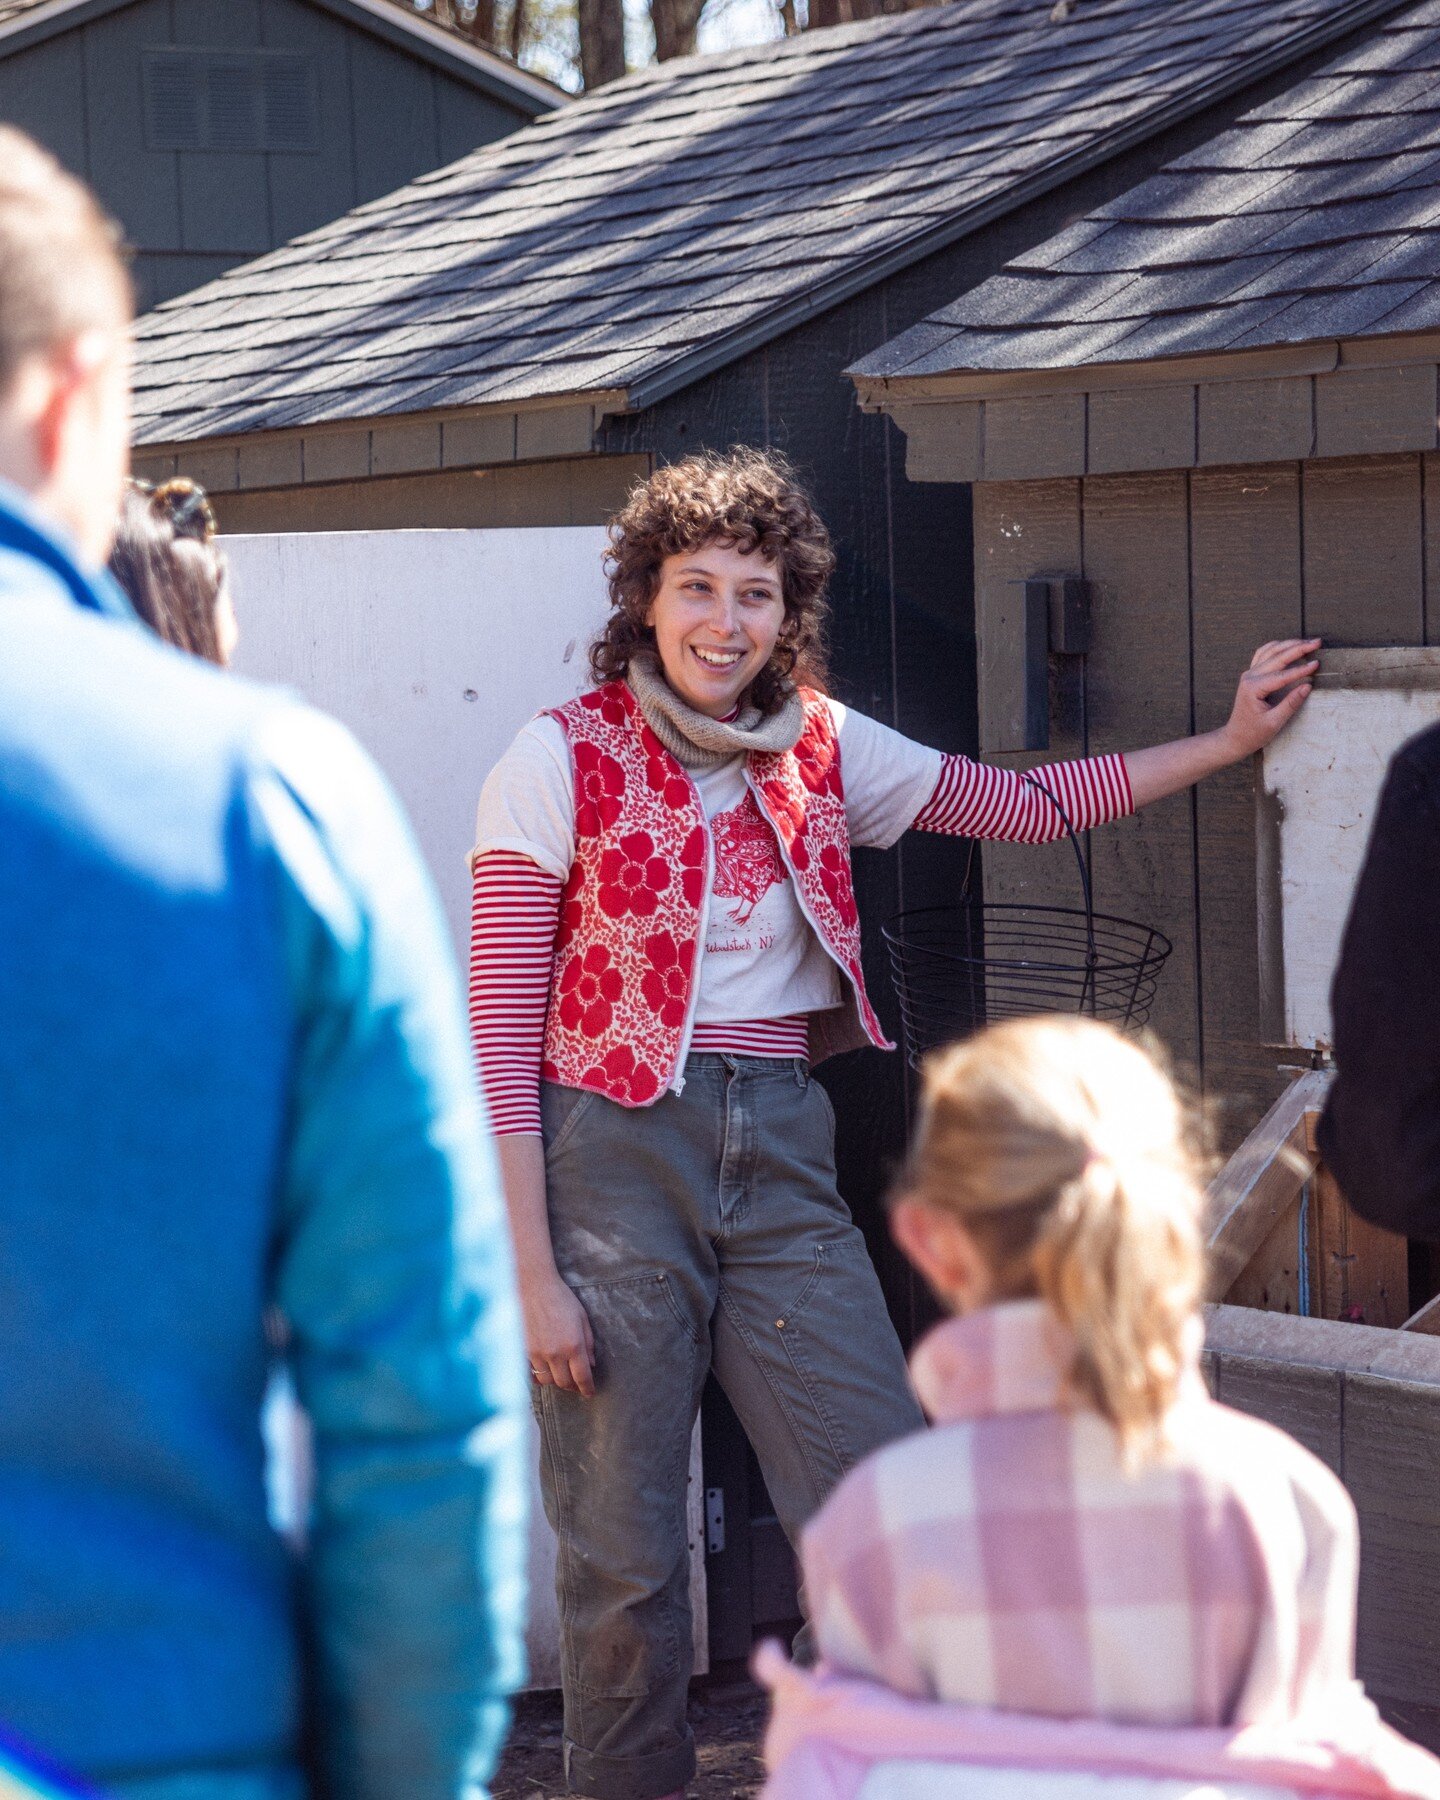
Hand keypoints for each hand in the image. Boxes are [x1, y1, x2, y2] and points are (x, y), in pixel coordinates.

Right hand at [522, 1269, 595, 1396]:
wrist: (532, 1286)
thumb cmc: (560, 1298)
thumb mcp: (582, 1317)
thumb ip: (588, 1342)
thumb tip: (591, 1364)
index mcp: (573, 1345)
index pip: (582, 1377)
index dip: (587, 1388)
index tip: (589, 1392)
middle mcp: (555, 1353)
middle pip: (564, 1383)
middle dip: (573, 1386)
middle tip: (576, 1384)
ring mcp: (537, 1354)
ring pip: (547, 1380)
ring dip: (556, 1380)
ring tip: (560, 1374)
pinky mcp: (523, 1351)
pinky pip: (532, 1373)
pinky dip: (539, 1375)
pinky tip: (544, 1370)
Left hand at [1218, 638, 1320, 758]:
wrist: (1235, 737)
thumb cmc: (1253, 733)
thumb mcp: (1274, 723)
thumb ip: (1291, 704)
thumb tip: (1308, 686)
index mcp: (1253, 688)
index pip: (1282, 675)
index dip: (1301, 669)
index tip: (1317, 664)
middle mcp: (1249, 677)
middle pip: (1277, 657)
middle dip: (1298, 648)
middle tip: (1317, 643)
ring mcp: (1249, 674)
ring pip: (1270, 651)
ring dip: (1289, 644)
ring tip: (1307, 642)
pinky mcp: (1251, 675)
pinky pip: (1263, 654)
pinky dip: (1277, 647)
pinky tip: (1288, 644)